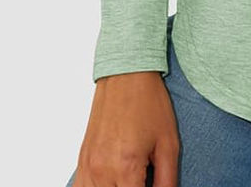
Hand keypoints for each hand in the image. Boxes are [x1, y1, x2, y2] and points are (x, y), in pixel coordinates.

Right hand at [72, 71, 178, 186]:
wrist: (126, 75)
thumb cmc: (149, 103)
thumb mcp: (169, 143)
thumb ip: (167, 181)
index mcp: (126, 167)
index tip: (151, 186)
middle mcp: (101, 170)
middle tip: (142, 180)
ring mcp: (87, 166)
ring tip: (129, 180)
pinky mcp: (81, 161)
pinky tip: (111, 182)